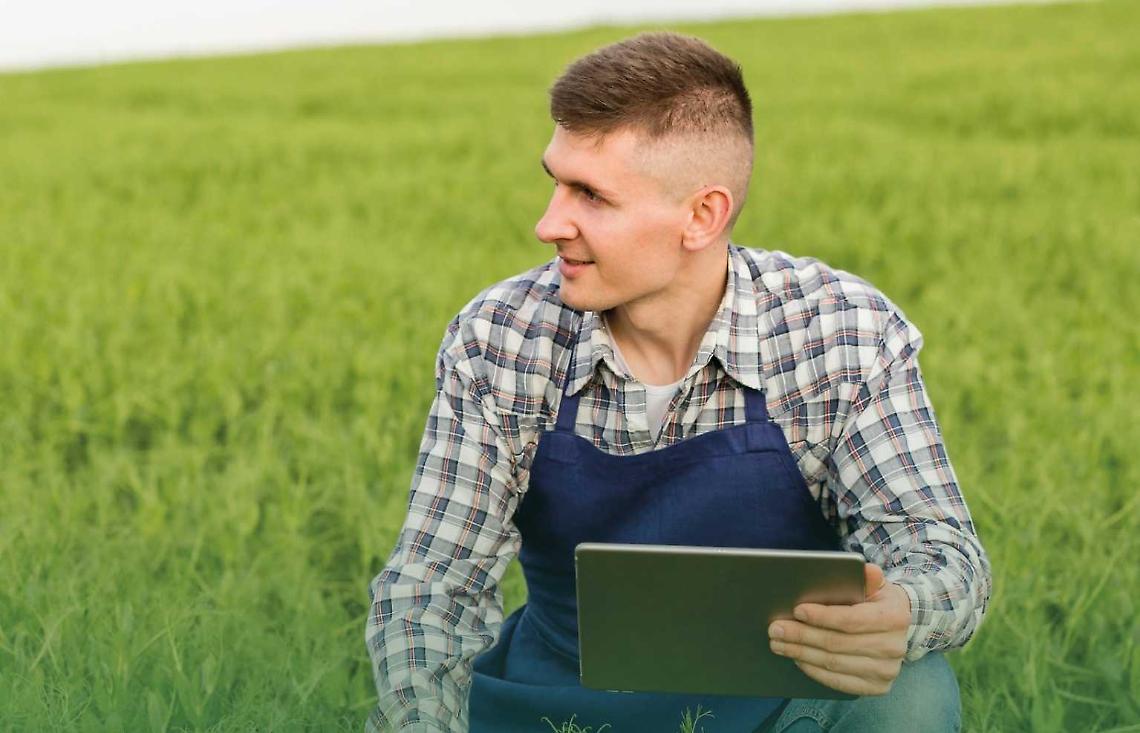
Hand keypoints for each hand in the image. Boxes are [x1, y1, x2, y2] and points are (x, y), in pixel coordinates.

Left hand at [767, 563, 910, 695]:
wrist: (898, 630)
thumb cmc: (877, 603)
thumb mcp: (875, 586)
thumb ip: (868, 578)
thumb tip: (866, 570)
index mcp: (894, 617)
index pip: (850, 620)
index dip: (821, 617)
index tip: (797, 611)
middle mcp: (893, 647)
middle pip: (837, 643)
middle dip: (801, 635)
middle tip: (776, 629)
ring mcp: (886, 671)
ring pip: (833, 663)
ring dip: (801, 653)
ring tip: (779, 643)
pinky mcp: (876, 687)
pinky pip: (838, 682)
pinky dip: (814, 670)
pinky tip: (798, 658)